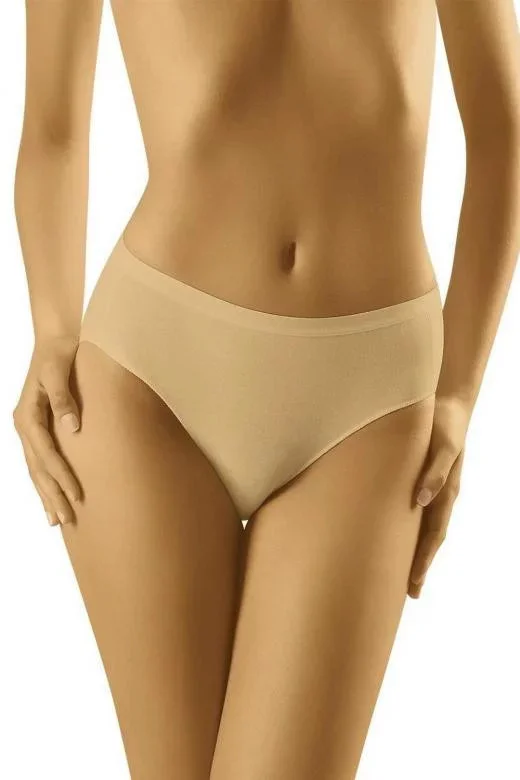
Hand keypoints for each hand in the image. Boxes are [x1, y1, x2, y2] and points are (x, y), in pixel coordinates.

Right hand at [13, 335, 81, 526]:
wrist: (55, 337)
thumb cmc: (61, 352)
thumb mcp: (59, 370)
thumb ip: (64, 399)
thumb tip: (72, 428)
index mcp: (27, 414)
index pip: (45, 454)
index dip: (60, 475)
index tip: (76, 494)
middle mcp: (23, 424)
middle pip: (37, 467)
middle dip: (51, 495)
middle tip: (65, 521)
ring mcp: (27, 427)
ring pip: (35, 468)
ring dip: (45, 493)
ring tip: (56, 519)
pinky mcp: (36, 426)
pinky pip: (38, 459)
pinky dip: (44, 479)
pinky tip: (52, 495)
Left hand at [408, 395, 470, 598]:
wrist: (448, 406)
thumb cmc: (443, 425)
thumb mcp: (442, 446)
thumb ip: (433, 472)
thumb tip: (421, 500)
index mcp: (446, 492)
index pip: (433, 535)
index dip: (423, 559)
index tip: (414, 582)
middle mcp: (441, 496)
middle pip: (430, 539)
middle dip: (420, 566)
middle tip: (409, 593)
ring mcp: (434, 491)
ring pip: (424, 529)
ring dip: (415, 551)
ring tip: (403, 574)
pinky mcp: (425, 481)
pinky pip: (418, 513)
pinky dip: (412, 530)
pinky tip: (398, 537)